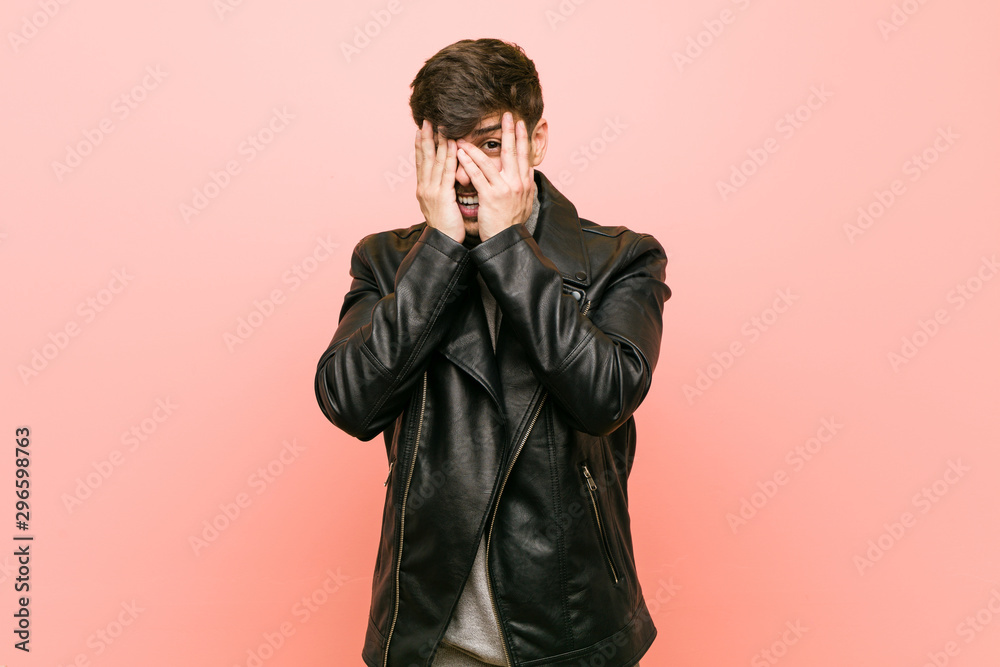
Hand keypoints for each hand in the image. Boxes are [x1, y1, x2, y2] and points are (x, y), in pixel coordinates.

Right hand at [415, 119, 463, 242]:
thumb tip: (444, 180)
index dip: (420, 145)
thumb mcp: (440, 206)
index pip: (421, 163)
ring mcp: (431, 191)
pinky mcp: (442, 196)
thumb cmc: (446, 227)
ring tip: (438, 125)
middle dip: (425, 138)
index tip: (420, 130)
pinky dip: (449, 156)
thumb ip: (441, 190)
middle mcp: (424, 188)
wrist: (443, 243)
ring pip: (434, 162)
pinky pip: (446, 172)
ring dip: (437, 142)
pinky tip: (451, 144)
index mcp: (423, 190)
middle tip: (426, 120)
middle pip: (424, 158)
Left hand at [456, 111, 535, 241]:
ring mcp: (505, 189)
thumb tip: (527, 174)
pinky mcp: (491, 196)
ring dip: (476, 147)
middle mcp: (518, 183)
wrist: (506, 241)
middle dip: (510, 132)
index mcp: (525, 184)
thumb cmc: (510, 223)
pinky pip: (478, 175)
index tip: (521, 123)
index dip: (523, 138)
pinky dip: (468, 162)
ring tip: (467, 135)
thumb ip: (523, 186)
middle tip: (507, 115)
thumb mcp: (523, 202)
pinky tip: (460, 153)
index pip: (525, 156)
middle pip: (513, 152)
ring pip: (490, 162)